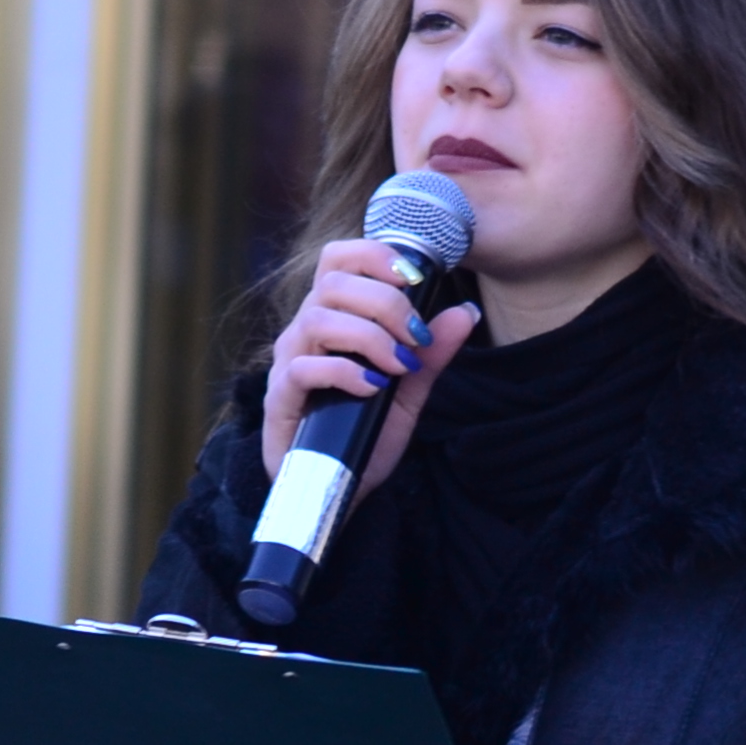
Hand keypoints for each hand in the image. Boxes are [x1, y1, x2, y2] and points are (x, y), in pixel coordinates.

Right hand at [263, 236, 481, 506]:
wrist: (334, 489)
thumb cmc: (363, 432)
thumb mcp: (410, 391)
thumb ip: (432, 353)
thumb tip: (465, 313)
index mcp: (333, 317)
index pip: (339, 260)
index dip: (374, 255)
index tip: (416, 277)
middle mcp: (305, 331)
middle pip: (333, 283)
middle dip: (385, 302)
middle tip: (416, 336)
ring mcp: (288, 362)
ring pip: (318, 319)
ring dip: (368, 336)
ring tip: (397, 366)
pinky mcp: (280, 398)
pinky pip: (304, 368)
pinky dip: (344, 372)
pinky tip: (372, 387)